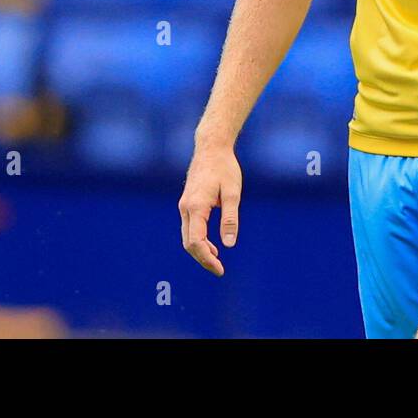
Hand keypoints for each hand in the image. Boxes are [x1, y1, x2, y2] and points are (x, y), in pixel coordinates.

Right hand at [178, 143, 241, 276]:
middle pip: (189, 243)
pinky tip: (212, 245)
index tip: (220, 269)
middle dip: (203, 259)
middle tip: (220, 270)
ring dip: (200, 251)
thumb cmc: (225, 168)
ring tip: (217, 260)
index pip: (196, 242)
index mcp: (196, 207)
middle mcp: (186, 208)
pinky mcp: (187, 203)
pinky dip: (198, 240)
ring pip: (187, 237)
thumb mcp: (233, 193)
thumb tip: (229, 245)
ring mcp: (184, 205)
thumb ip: (230, 219)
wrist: (211, 147)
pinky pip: (189, 228)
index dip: (207, 259)